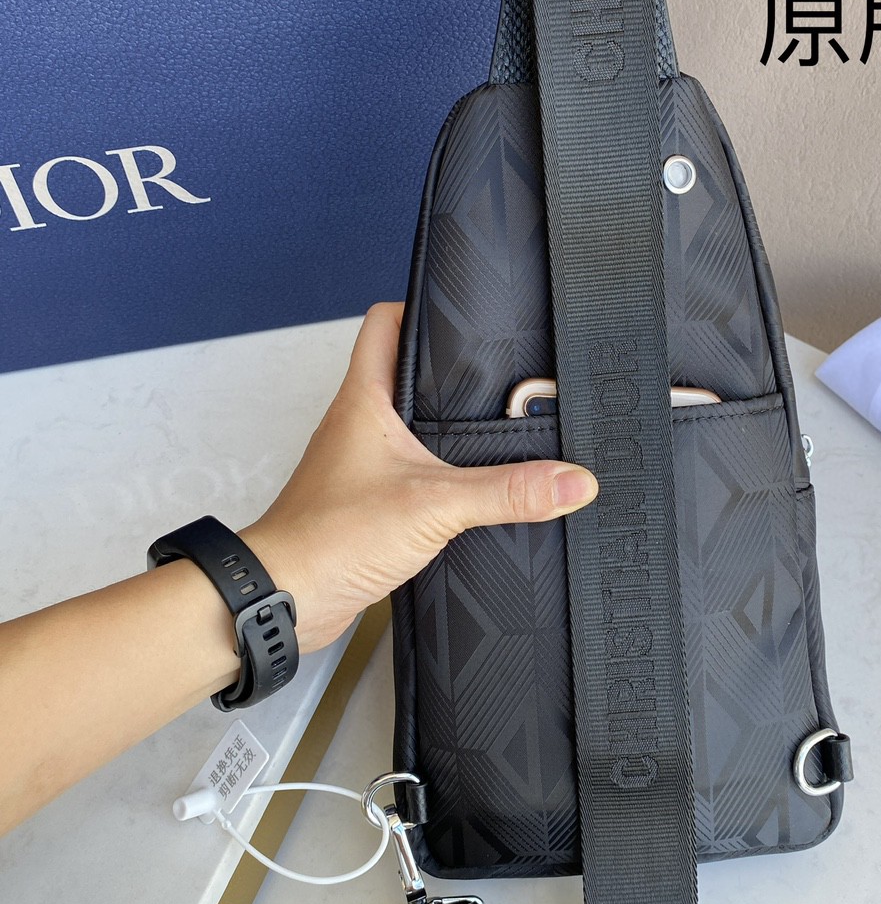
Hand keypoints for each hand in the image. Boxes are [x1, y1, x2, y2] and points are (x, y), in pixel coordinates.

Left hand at [240, 302, 597, 653]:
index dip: (420, 304)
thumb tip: (571, 479)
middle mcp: (359, 422)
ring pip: (409, 422)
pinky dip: (440, 470)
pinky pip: (410, 468)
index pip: (385, 322)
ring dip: (447, 422)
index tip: (463, 307)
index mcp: (365, 398)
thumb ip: (508, 492)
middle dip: (450, 366)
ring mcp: (361, 461)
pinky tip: (471, 486)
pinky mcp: (368, 500)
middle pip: (403, 369)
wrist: (286, 598)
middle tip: (496, 366)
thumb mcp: (435, 505)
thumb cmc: (327, 539)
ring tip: (496, 423)